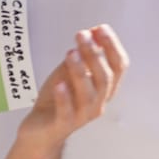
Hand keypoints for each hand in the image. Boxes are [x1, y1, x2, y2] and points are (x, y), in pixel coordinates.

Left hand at [20, 26, 128, 146]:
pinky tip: (59, 84)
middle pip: (105, 78)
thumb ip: (83, 55)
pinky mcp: (63, 125)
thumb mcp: (70, 71)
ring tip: (71, 53)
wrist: (39, 130)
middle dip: (95, 54)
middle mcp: (98, 103)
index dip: (112, 47)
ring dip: (81, 71)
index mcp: (104, 89)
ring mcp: (82, 116)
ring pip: (89, 94)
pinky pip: (67, 112)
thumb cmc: (57, 99)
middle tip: (82, 35)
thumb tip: (94, 31)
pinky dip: (64, 98)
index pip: (119, 67)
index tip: (101, 28)